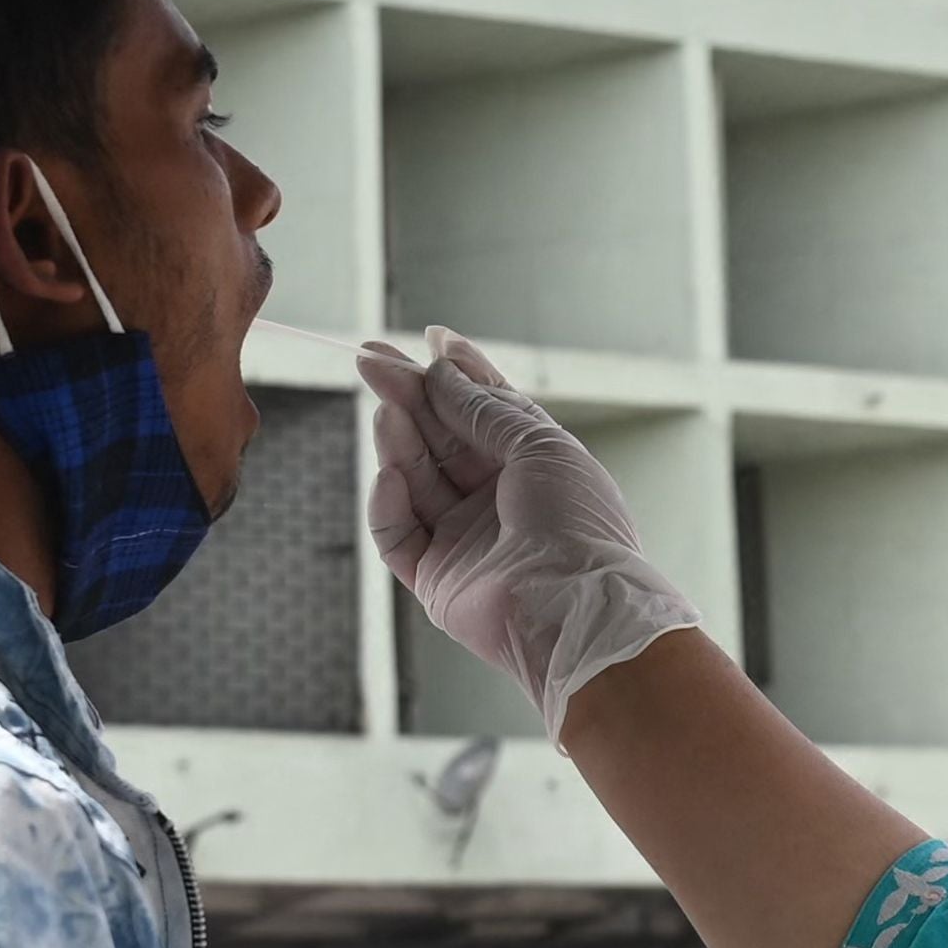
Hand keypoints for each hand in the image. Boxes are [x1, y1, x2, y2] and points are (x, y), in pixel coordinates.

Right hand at [358, 327, 702, 729]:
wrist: (573, 609)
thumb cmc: (575, 523)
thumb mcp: (539, 444)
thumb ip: (484, 407)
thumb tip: (440, 370)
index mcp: (534, 465)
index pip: (485, 410)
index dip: (456, 373)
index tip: (426, 338)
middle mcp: (498, 500)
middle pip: (440, 438)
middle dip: (409, 397)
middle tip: (371, 360)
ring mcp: (465, 539)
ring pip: (415, 478)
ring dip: (398, 442)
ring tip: (387, 411)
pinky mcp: (436, 578)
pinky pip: (397, 533)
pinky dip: (388, 504)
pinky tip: (389, 477)